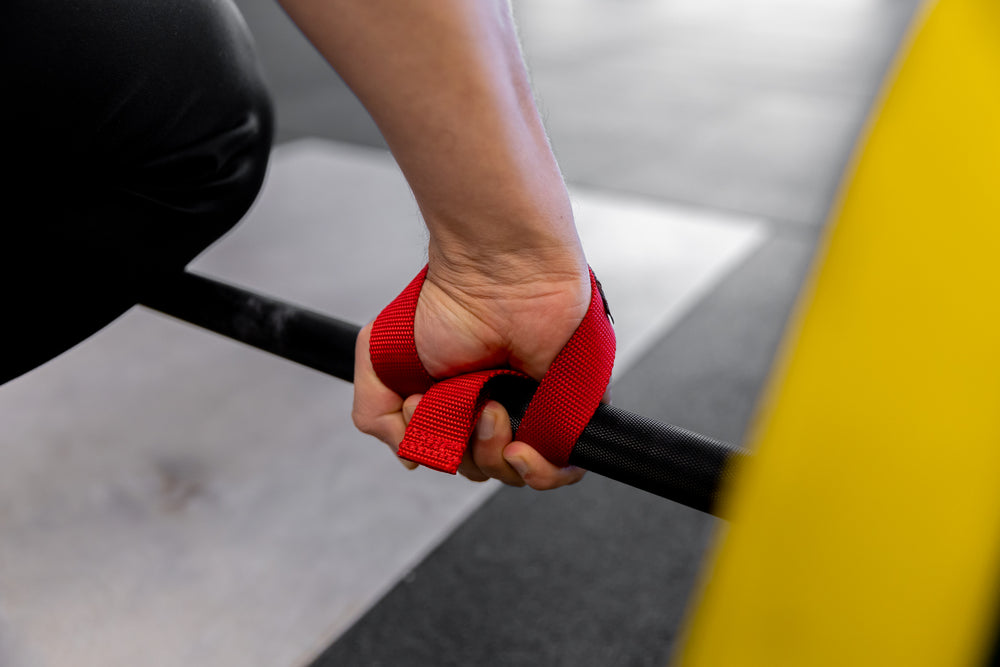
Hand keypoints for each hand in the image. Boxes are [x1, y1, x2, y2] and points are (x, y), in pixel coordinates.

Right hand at [352, 259, 589, 488]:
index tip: (422, 409)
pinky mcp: (571, 408)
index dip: (435, 449)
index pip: (451, 455)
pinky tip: (521, 450)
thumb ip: (376, 416)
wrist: (498, 271)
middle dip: (465, 453)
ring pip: (519, 472)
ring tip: (492, 411)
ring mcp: (536, 408)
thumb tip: (411, 459)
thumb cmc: (445, 301)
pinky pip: (566, 464)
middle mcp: (498, 405)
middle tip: (463, 406)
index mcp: (459, 400)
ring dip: (497, 457)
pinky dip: (543, 472)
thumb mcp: (379, 361)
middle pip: (484, 468)